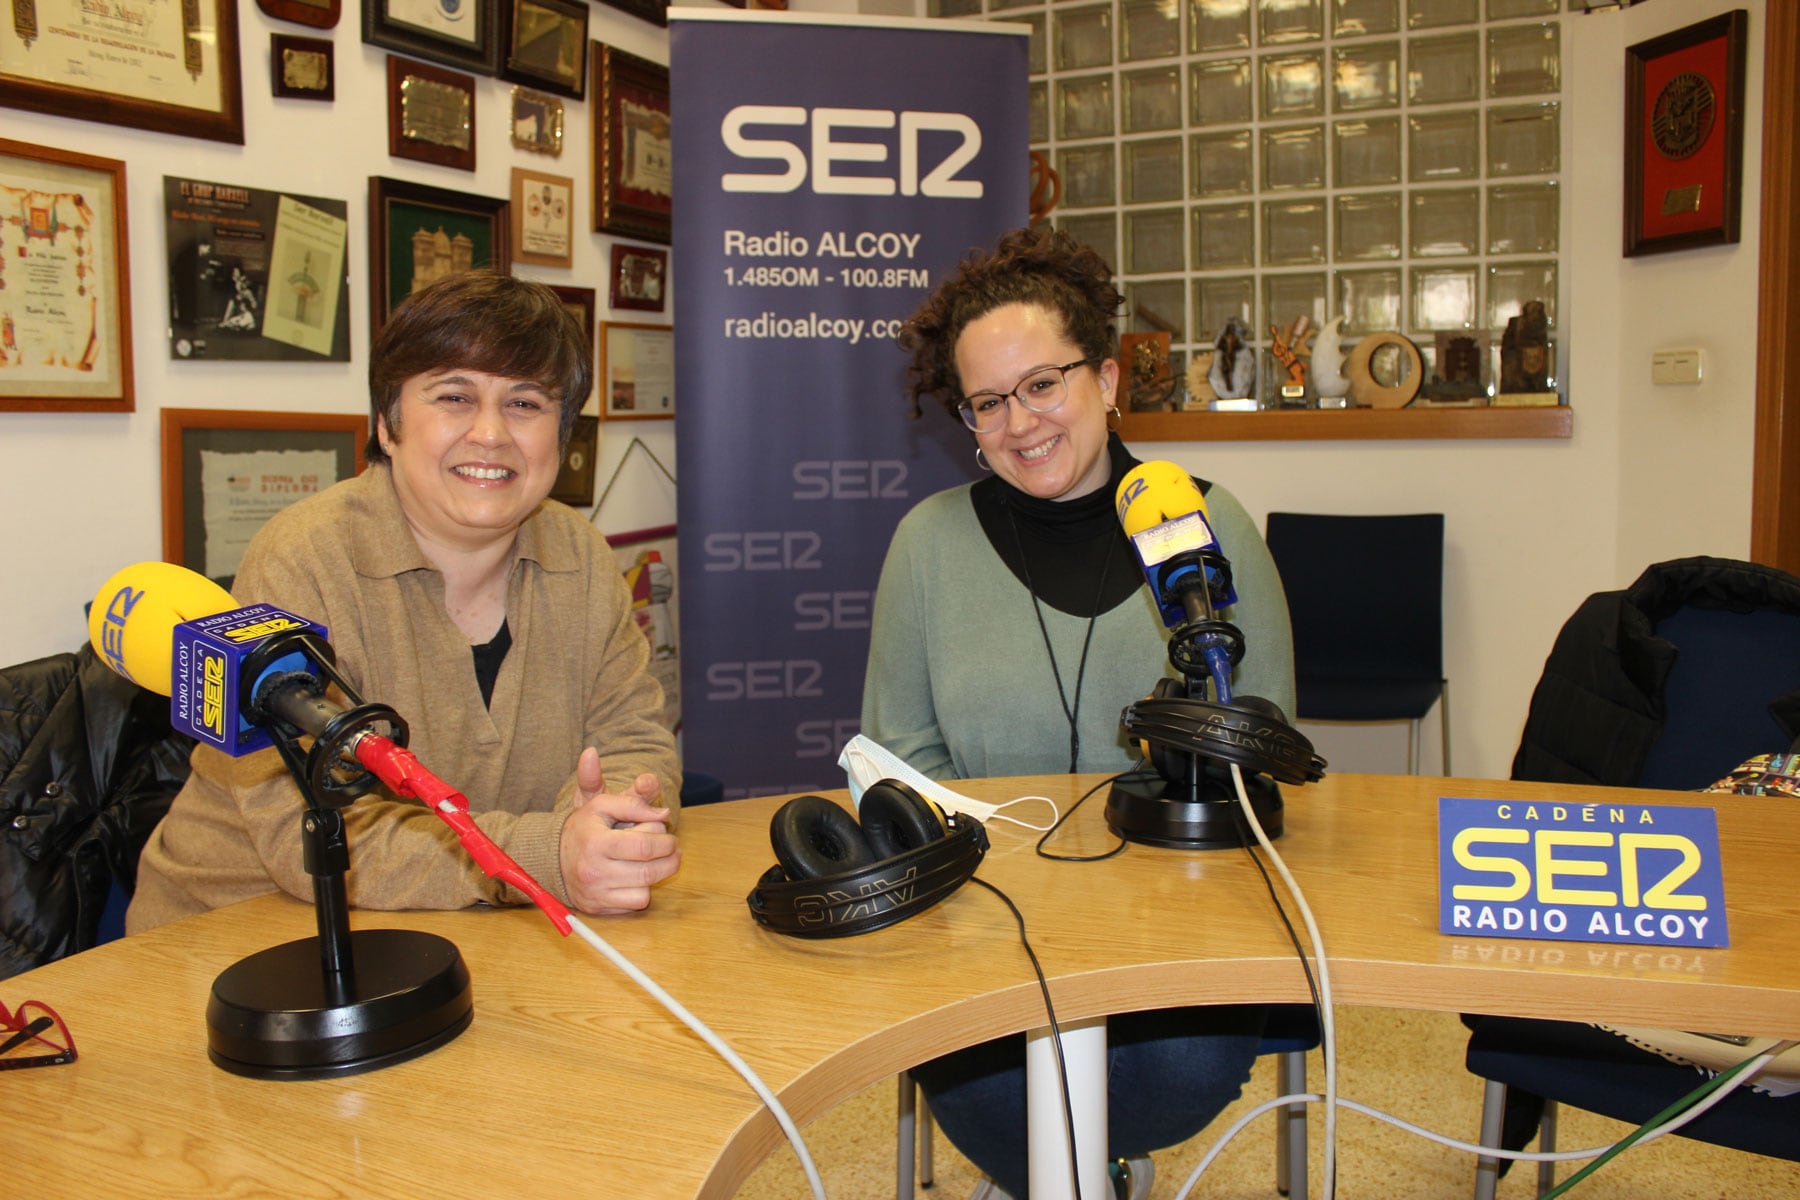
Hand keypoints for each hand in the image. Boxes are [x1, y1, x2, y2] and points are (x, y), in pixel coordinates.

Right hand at [558, 747, 680, 914]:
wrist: (552, 856)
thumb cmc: (585, 827)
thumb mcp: (602, 804)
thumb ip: (633, 802)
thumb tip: (664, 814)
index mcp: (596, 842)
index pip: (644, 846)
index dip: (665, 841)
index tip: (669, 836)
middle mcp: (593, 871)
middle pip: (648, 871)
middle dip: (669, 859)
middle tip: (673, 849)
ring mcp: (595, 893)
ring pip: (645, 891)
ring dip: (658, 875)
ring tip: (657, 861)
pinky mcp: (598, 908)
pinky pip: (635, 905)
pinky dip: (642, 891)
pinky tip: (637, 877)